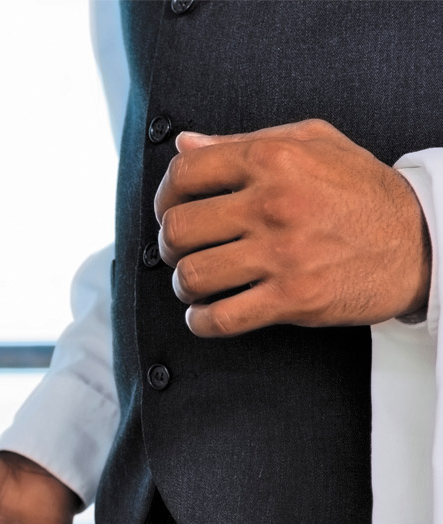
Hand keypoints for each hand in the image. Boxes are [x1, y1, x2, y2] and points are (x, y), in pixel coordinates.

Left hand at [154, 118, 430, 336]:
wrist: (421, 240)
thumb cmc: (363, 190)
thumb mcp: (314, 143)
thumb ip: (244, 141)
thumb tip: (186, 143)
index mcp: (273, 159)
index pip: (185, 174)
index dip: (166, 196)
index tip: (171, 210)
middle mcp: (273, 203)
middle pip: (178, 229)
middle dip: (171, 245)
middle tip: (185, 250)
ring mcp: (282, 253)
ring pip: (192, 276)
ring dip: (186, 285)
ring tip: (200, 282)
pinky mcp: (292, 297)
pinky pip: (220, 319)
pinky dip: (201, 322)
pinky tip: (207, 314)